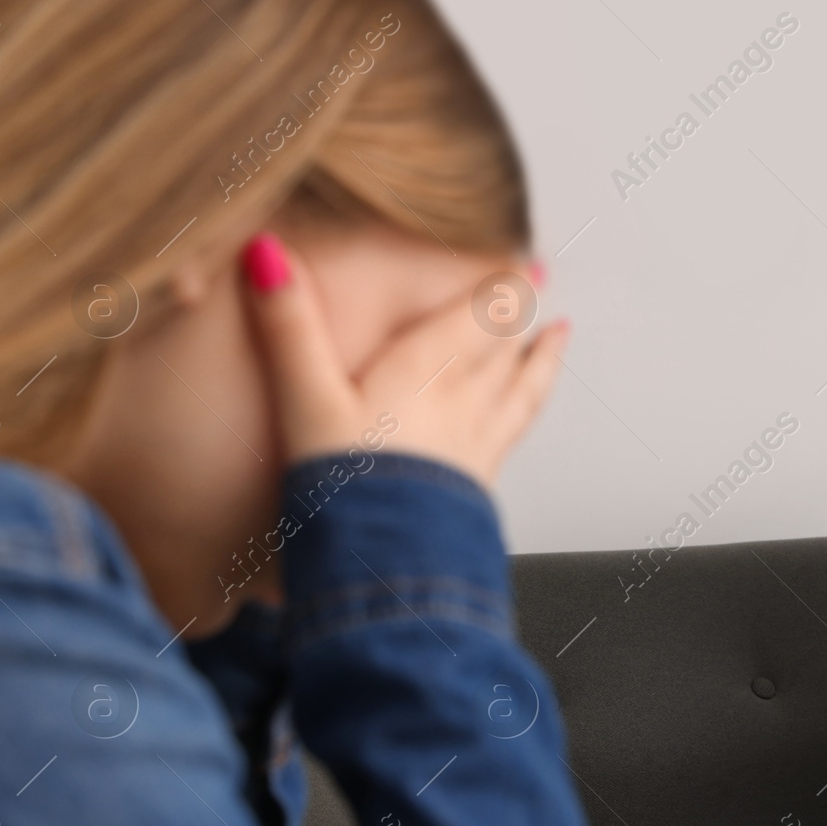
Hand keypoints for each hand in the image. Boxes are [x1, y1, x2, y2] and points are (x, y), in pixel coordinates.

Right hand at [240, 232, 569, 492]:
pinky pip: (513, 434)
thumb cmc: (346, 486)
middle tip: (540, 287)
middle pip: (505, 346)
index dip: (506, 285)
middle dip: (521, 314)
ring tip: (559, 338)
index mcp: (428, 370)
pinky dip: (526, 412)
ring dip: (540, 359)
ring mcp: (478, 447)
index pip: (482, 314)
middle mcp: (465, 402)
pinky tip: (518, 421)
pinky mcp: (476, 487)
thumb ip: (289, 327)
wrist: (385, 572)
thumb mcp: (304, 398)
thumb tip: (267, 253)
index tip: (529, 262)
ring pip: (521, 389)